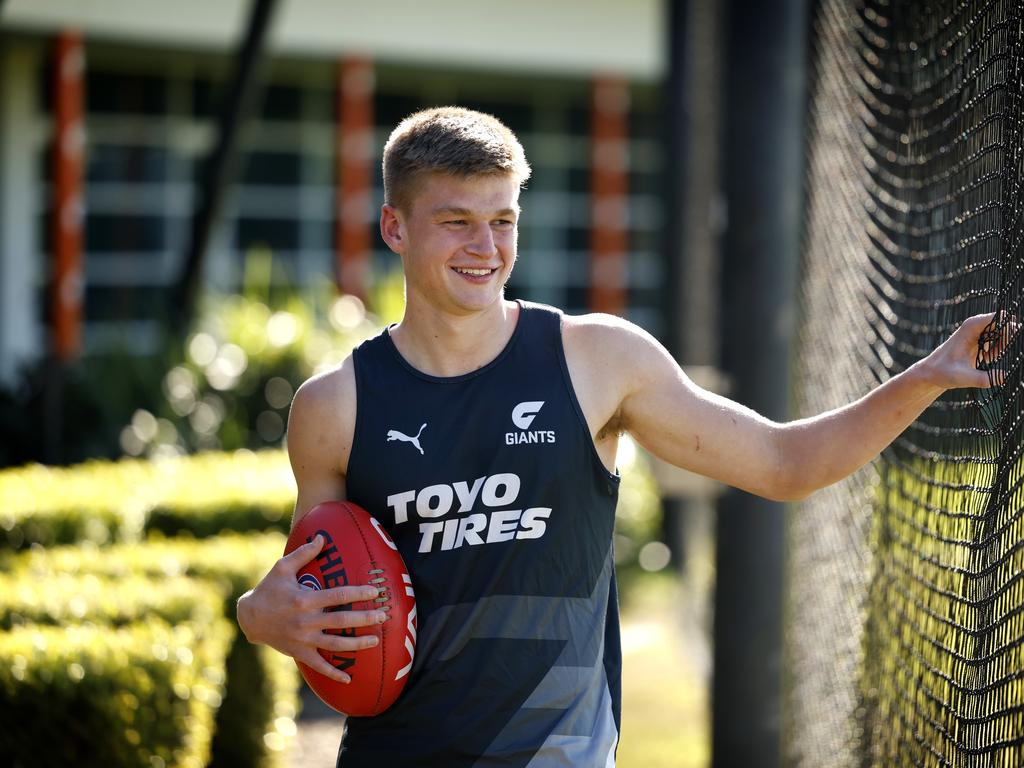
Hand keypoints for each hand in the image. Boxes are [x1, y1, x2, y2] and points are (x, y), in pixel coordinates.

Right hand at [237, 534, 386, 682]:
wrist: (250, 617)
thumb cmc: (269, 588)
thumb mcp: (282, 567)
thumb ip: (304, 553)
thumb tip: (322, 537)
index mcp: (304, 600)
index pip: (338, 596)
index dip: (358, 592)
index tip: (375, 591)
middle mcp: (306, 621)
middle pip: (342, 621)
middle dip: (365, 619)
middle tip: (383, 616)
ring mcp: (303, 640)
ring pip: (335, 645)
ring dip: (357, 644)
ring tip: (375, 641)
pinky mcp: (299, 653)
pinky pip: (319, 666)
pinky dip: (333, 674)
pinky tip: (349, 679)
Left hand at [920, 312, 1017, 389]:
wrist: (930, 373)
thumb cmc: (942, 373)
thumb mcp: (962, 378)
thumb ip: (984, 378)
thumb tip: (1003, 377)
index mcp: (970, 327)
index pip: (999, 316)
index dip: (1007, 327)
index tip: (1003, 344)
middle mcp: (974, 327)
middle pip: (1004, 323)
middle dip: (1007, 338)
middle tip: (994, 354)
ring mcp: (977, 333)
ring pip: (1002, 332)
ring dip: (1002, 346)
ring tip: (987, 357)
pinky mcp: (978, 342)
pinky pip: (997, 341)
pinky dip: (997, 350)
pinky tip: (985, 359)